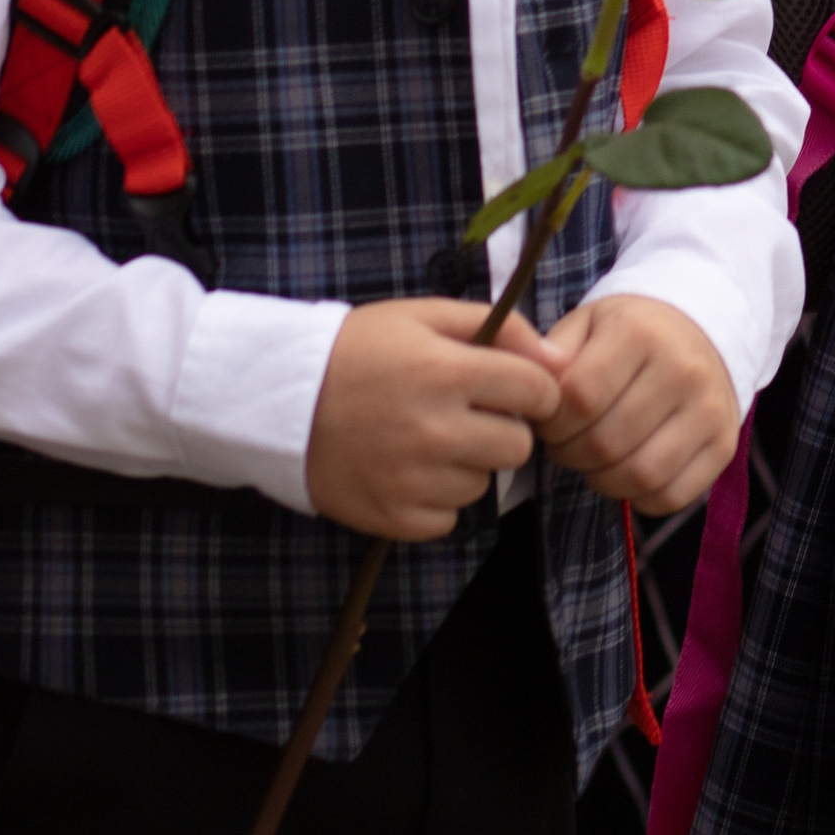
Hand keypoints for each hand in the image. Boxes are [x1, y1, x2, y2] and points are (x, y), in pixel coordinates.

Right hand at [305, 297, 563, 538]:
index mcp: (447, 371)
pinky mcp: (392, 517)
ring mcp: (413, 480)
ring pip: (483, 484)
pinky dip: (436, 499)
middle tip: (465, 414)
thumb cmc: (357, 350)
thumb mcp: (424, 316)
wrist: (277, 399)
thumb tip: (557, 359)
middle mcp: (435, 430)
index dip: (533, 388)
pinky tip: (408, 470)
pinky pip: (448, 519)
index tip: (512, 388)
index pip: (537, 391)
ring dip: (466, 464)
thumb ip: (499, 328)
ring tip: (426, 439)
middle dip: (501, 428)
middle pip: (518, 446)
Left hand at [539, 293, 741, 512]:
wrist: (702, 328)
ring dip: (602, 480)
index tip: (549, 421)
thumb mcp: (588, 323)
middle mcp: (683, 369)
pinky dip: (639, 497)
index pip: (580, 398)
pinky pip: (672, 496)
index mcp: (640, 333)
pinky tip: (628, 471)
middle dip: (570, 454)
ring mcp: (710, 410)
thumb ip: (552, 353)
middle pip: (605, 443)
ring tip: (594, 459)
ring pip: (639, 475)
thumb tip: (531, 380)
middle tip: (566, 443)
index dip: (552, 423)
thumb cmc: (631, 332)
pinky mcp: (724, 445)